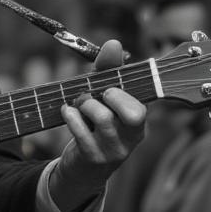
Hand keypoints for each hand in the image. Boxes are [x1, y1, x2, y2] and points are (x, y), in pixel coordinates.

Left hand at [49, 39, 146, 211]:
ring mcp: (115, 150)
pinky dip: (70, 116)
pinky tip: (66, 111)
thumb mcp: (102, 97)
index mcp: (140, 119)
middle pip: (135, 114)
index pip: (144, 103)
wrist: (82, 168)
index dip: (127, 91)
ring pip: (104, 119)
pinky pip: (82, 132)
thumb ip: (108, 69)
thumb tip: (114, 42)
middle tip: (99, 94)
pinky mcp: (95, 158)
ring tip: (79, 102)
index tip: (109, 87)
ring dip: (85, 104)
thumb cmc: (94, 124)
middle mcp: (133, 136)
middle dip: (113, 96)